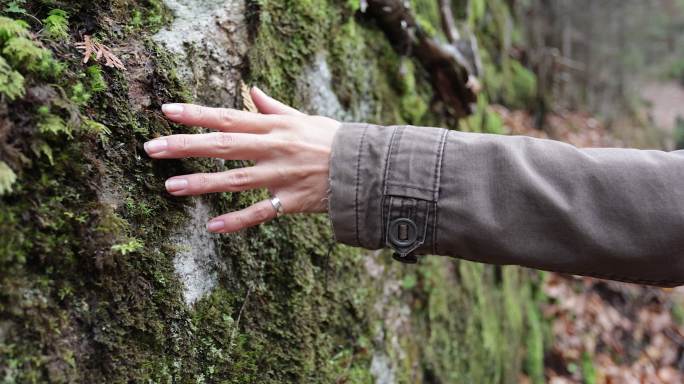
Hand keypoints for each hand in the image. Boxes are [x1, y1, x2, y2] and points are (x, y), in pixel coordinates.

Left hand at [144, 87, 340, 233]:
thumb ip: (273, 107)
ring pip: (235, 180)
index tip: (166, 112)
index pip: (228, 118)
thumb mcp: (303, 118)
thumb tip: (250, 90)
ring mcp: (281, 176)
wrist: (365, 168)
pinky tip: (212, 227)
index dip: (197, 115)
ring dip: (201, 183)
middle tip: (152, 148)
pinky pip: (260, 213)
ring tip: (170, 186)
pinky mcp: (291, 201)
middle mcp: (274, 149)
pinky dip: (236, 221)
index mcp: (274, 127)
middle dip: (186, 147)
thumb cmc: (332, 140)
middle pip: (223, 146)